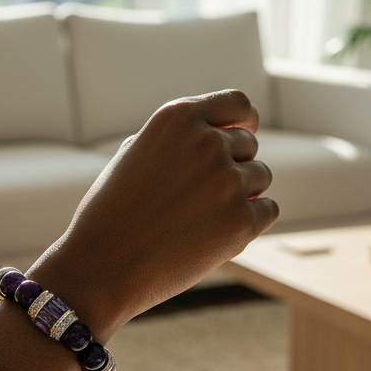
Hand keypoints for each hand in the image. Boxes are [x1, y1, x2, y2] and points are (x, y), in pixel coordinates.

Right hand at [30, 89, 277, 339]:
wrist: (102, 266)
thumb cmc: (111, 212)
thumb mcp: (135, 154)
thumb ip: (178, 139)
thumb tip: (223, 132)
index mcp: (179, 118)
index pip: (237, 104)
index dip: (245, 119)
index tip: (246, 131)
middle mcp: (208, 142)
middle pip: (248, 145)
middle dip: (233, 166)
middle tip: (198, 198)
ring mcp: (228, 181)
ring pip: (260, 177)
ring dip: (241, 195)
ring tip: (198, 218)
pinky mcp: (242, 221)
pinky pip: (267, 210)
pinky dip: (250, 221)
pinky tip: (216, 234)